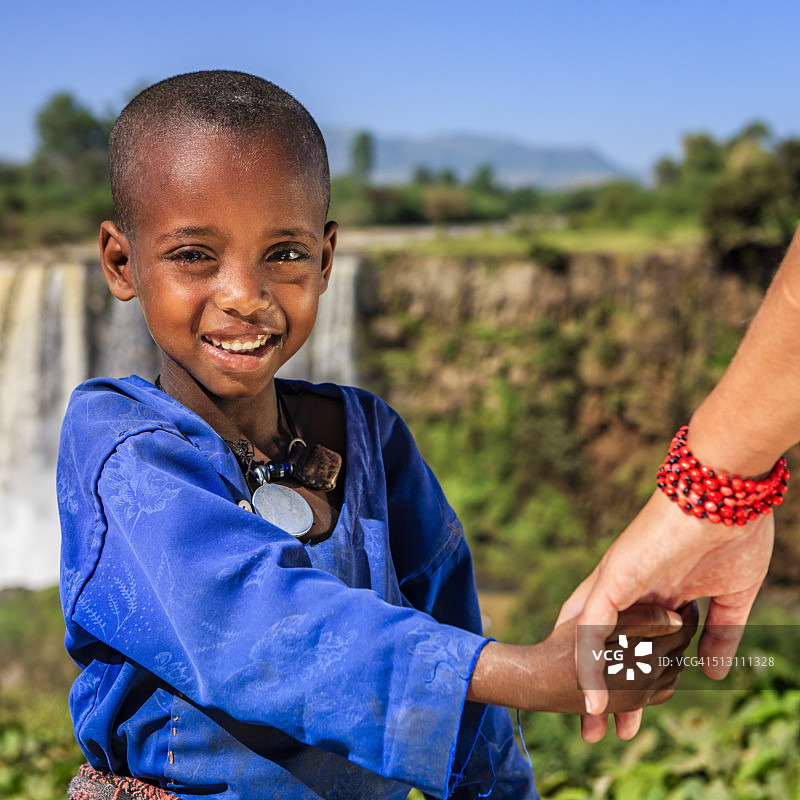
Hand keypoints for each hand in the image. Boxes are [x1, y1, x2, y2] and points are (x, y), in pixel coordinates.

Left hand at [556, 489, 773, 740]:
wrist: (728, 493)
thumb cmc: (734, 532)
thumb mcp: (731, 596)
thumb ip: (719, 633)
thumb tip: (716, 674)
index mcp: (655, 591)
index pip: (636, 642)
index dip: (633, 679)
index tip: (632, 716)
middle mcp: (630, 589)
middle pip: (605, 646)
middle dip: (600, 688)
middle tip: (596, 731)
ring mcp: (618, 582)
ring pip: (593, 641)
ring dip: (590, 685)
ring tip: (590, 728)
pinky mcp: (614, 576)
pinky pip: (594, 627)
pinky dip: (591, 663)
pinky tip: (591, 699)